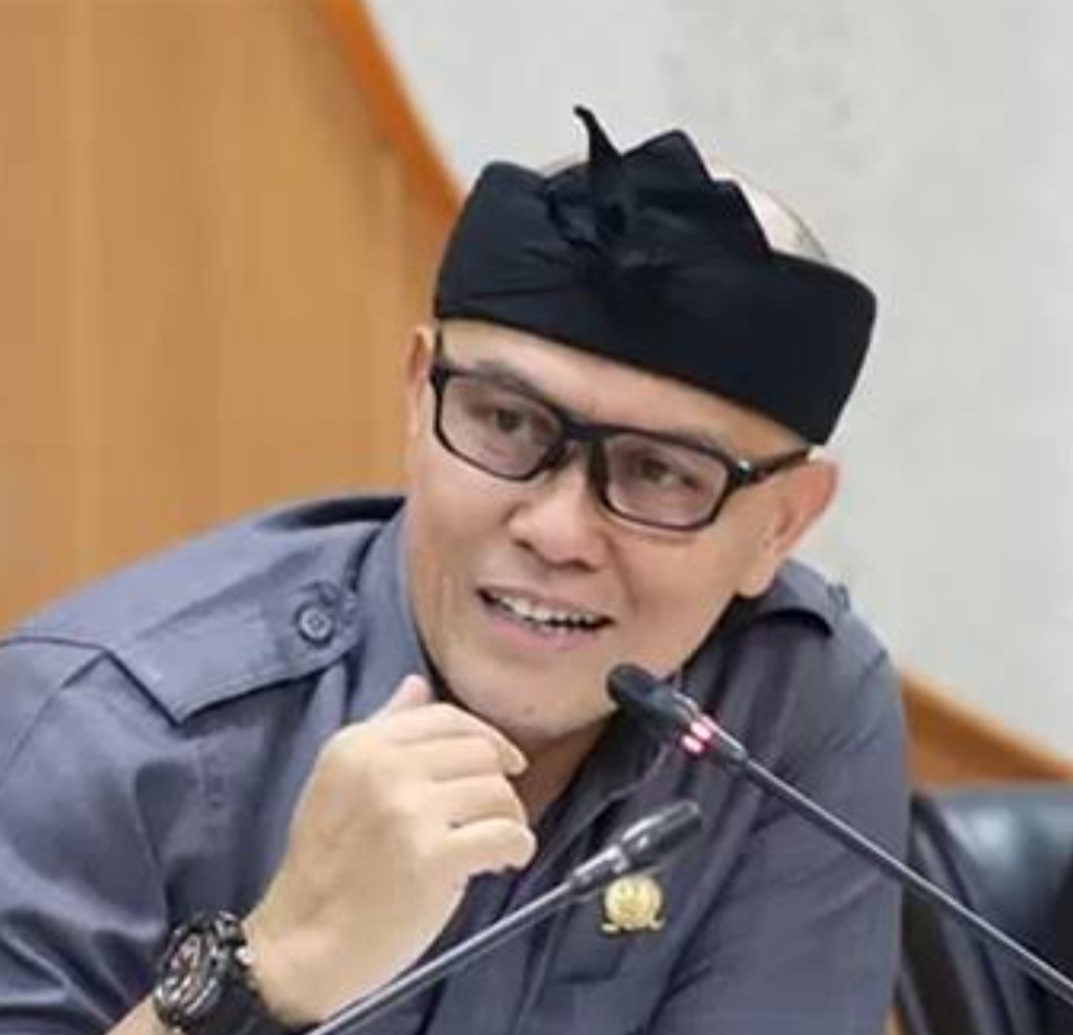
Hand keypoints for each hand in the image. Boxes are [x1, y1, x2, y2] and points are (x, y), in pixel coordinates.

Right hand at [244, 675, 534, 1024]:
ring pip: (498, 792)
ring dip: (509, 819)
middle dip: (499, 784)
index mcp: (359, 745)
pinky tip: (504, 862)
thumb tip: (418, 685)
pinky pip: (506, 835)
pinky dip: (517, 848)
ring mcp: (408, 811)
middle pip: (479, 752)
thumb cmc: (327, 867)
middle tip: (494, 816)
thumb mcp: (338, 779)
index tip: (506, 761)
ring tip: (495, 843)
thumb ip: (383, 728)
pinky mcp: (432, 858)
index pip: (446, 718)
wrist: (303, 944)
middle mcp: (383, 768)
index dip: (486, 737)